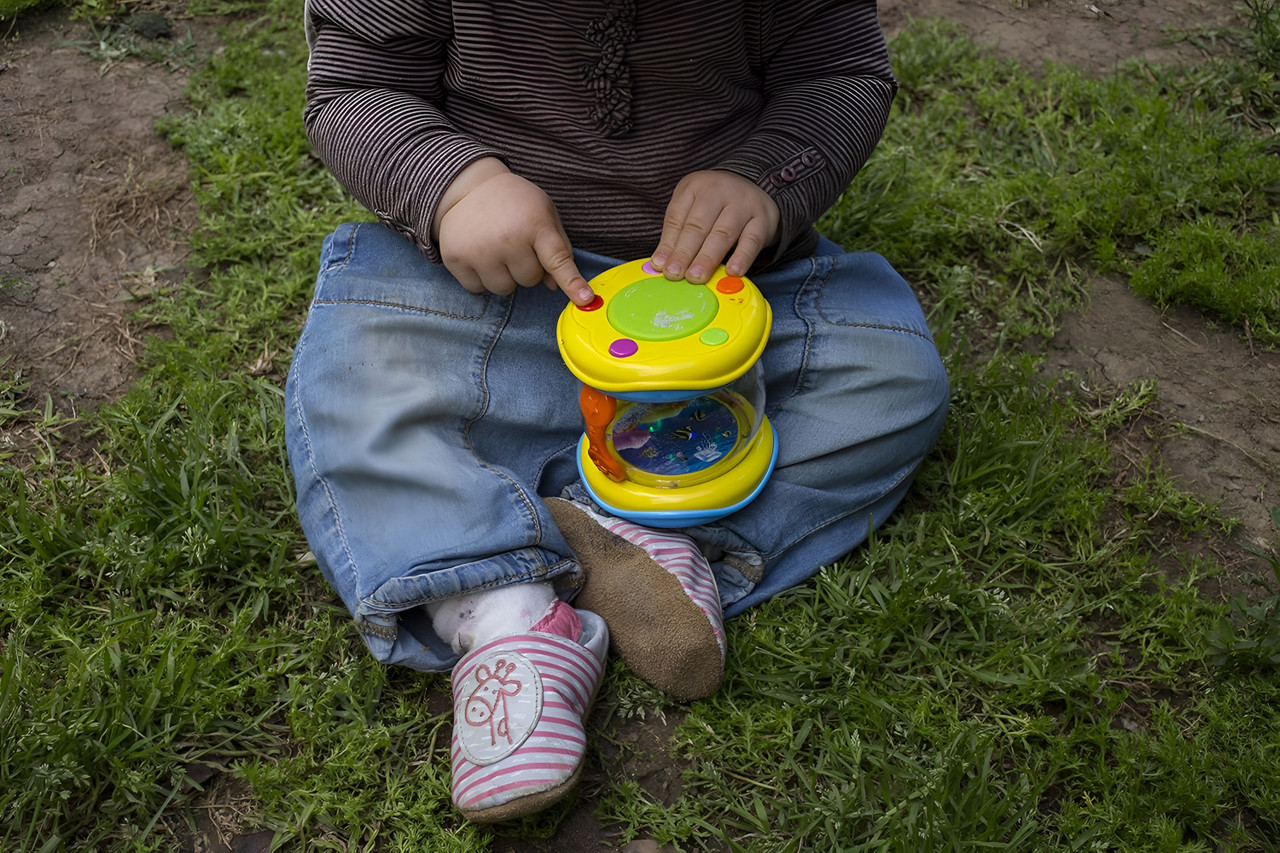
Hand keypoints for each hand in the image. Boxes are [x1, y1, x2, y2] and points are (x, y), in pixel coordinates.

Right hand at [433, 159, 593, 304]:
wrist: (468, 186)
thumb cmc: (513, 202)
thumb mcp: (543, 213)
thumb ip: (557, 248)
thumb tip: (555, 286)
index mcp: (534, 224)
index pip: (557, 260)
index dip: (572, 283)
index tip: (584, 300)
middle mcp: (507, 238)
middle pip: (529, 280)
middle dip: (525, 267)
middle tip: (514, 243)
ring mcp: (479, 250)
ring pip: (504, 289)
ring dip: (503, 276)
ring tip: (495, 249)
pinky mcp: (455, 258)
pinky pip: (477, 289)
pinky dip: (480, 278)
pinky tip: (478, 254)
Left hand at [649, 170, 779, 283]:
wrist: (754, 187)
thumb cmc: (716, 205)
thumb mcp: (692, 209)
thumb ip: (678, 234)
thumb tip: (661, 264)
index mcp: (694, 187)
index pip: (677, 217)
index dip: (667, 244)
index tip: (660, 265)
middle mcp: (718, 191)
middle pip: (698, 225)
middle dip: (684, 253)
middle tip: (675, 274)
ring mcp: (742, 204)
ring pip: (723, 233)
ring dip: (708, 258)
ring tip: (696, 277)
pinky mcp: (762, 219)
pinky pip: (752, 240)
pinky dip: (742, 257)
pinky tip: (733, 271)